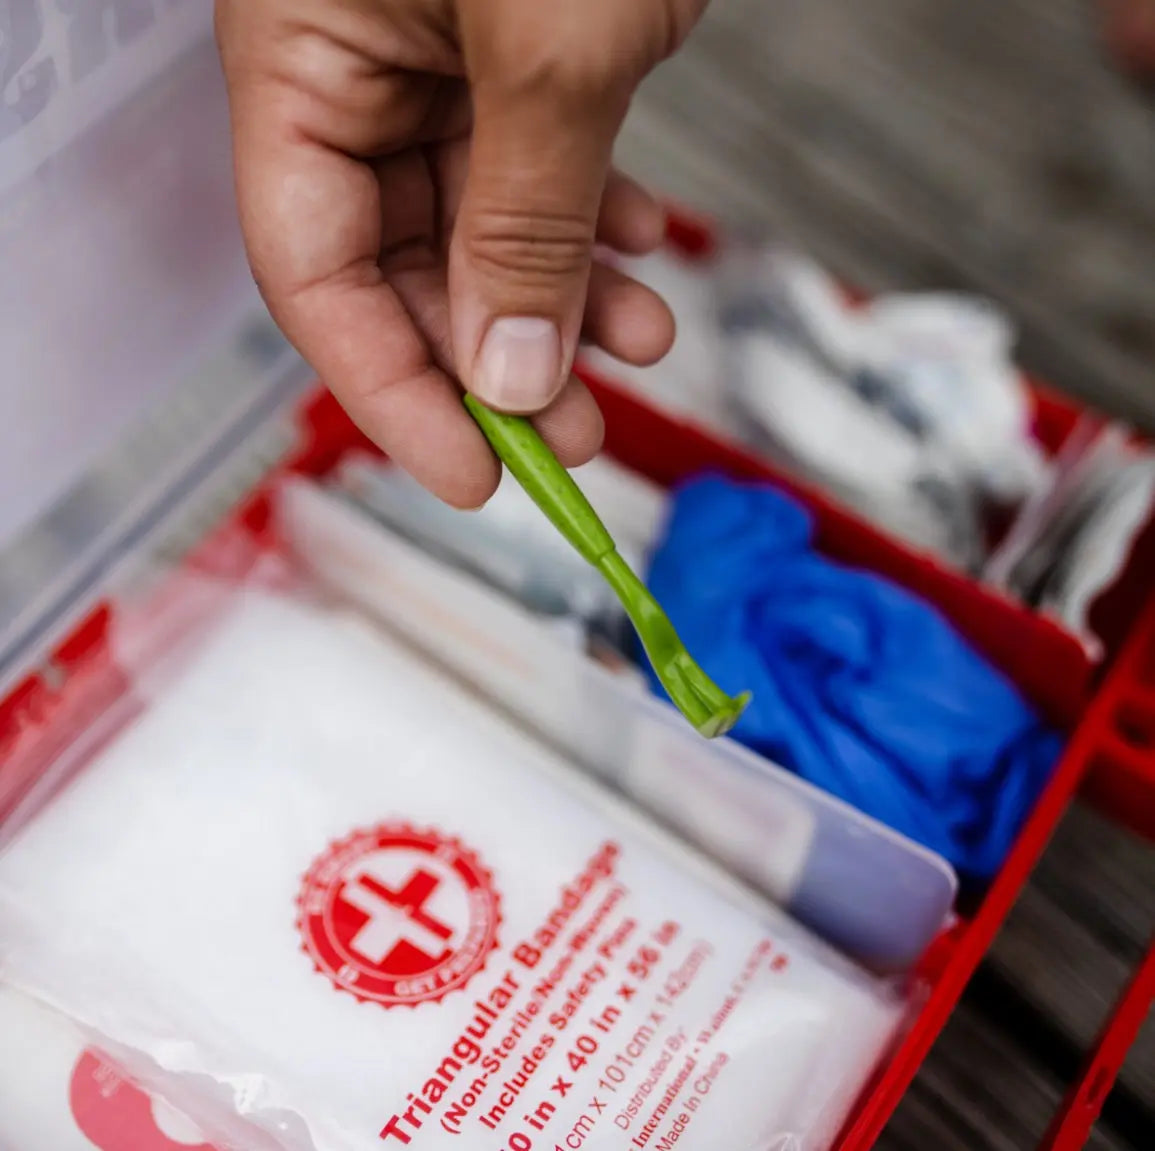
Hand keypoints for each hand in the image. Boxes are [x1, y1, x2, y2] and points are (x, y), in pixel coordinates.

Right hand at [215, 0, 706, 506]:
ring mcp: (431, 61)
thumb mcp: (550, 54)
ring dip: (566, 299)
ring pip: (485, 231)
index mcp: (300, 56)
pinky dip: (591, 220)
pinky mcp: (506, 52)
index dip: (392, 393)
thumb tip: (509, 374)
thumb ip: (524, 221)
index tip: (471, 472)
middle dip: (499, 360)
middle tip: (570, 430)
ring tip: (636, 341)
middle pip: (403, 271)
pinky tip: (637, 245)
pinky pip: (538, 169)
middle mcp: (353, 70)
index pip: (313, 275)